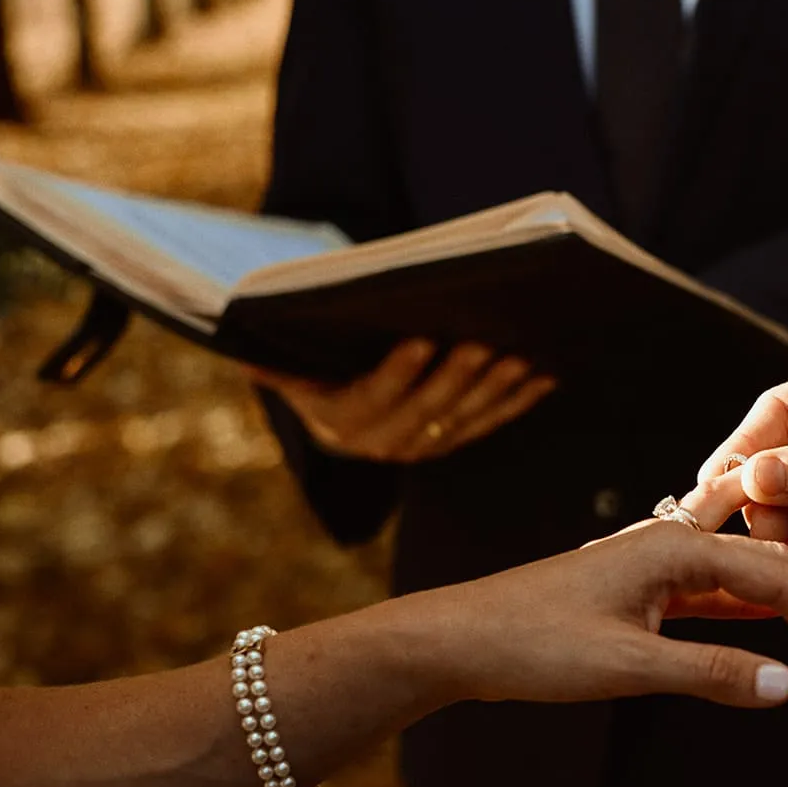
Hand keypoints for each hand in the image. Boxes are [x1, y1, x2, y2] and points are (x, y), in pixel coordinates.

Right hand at [250, 339, 555, 461]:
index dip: (397, 374)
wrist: (337, 405)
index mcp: (340, 424)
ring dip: (495, 389)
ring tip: (520, 356)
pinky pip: (490, 422)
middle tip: (483, 342)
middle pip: (426, 412)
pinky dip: (518, 400)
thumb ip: (276, 360)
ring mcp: (425, 446)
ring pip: (464, 418)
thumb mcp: (290, 365)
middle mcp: (383, 444)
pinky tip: (544, 374)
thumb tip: (243, 347)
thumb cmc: (314, 367)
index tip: (420, 340)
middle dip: (457, 377)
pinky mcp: (455, 440)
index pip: (371, 400)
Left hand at [363, 521, 787, 709]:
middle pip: (772, 573)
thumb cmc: (531, 644)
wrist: (457, 639)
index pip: (778, 579)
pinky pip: (714, 601)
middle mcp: (672, 545)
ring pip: (746, 586)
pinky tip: (778, 635)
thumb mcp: (626, 665)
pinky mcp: (641, 595)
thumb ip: (711, 674)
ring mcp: (656, 569)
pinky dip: (754, 620)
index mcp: (675, 546)